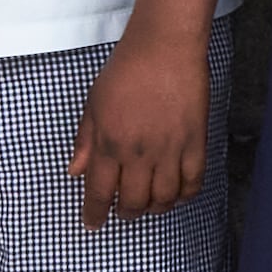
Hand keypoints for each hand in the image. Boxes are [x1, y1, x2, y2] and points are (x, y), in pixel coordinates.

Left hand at [71, 25, 216, 229]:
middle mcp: (139, 152)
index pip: (100, 192)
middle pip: (134, 202)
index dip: (95, 213)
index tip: (92, 223)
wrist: (165, 47)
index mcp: (110, 143)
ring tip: (149, 204)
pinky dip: (184, 195)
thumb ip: (85, 141)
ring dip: (154, 208)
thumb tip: (75, 172)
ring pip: (164, 199)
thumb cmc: (125, 70)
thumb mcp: (94, 104)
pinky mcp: (196, 142)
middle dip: (126, 213)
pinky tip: (176, 194)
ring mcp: (170, 149)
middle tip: (123, 211)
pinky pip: (193, 182)